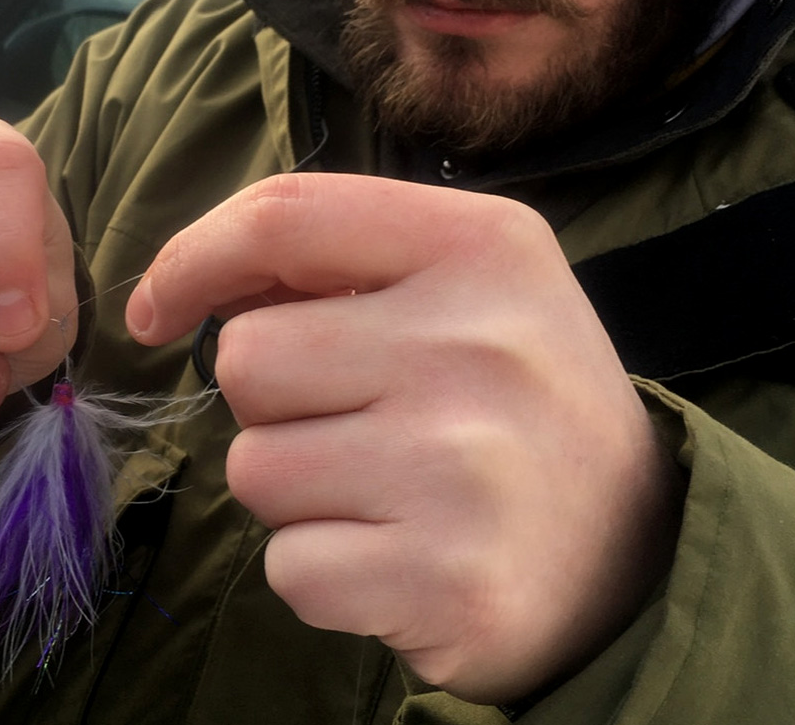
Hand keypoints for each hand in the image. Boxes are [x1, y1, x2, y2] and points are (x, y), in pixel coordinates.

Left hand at [127, 174, 683, 702]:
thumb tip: (195, 282)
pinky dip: (322, 568)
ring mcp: (463, 465)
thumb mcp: (463, 283)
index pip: (284, 214)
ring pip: (253, 466)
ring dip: (294, 486)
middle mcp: (477, 343)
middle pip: (246, 355)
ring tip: (385, 487)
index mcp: (481, 245)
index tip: (158, 309)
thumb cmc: (513, 395)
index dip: (193, 258)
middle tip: (357, 419)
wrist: (636, 551)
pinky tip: (397, 553)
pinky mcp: (447, 580)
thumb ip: (340, 259)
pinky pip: (290, 566)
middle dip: (271, 399)